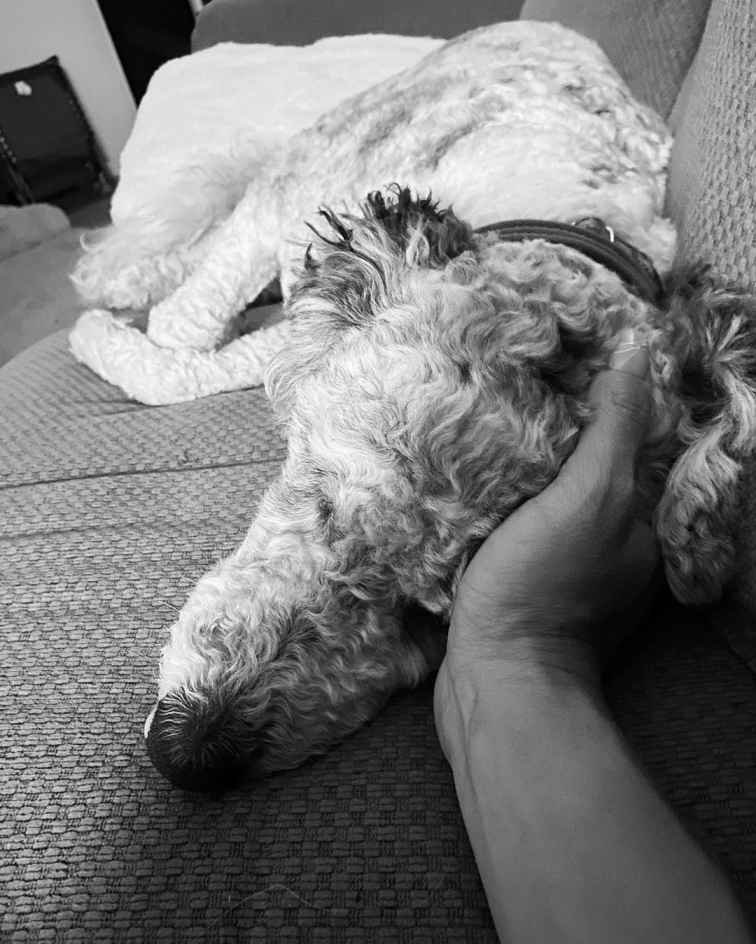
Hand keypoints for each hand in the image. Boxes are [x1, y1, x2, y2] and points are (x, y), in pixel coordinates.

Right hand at [441, 338, 659, 692]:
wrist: (496, 680)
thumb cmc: (544, 586)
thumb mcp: (587, 497)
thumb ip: (614, 428)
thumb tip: (638, 351)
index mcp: (640, 524)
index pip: (629, 444)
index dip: (602, 401)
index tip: (562, 366)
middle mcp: (615, 549)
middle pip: (589, 470)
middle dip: (561, 433)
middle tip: (518, 389)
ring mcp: (571, 574)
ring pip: (552, 501)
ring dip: (528, 470)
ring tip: (491, 425)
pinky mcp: (529, 589)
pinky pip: (524, 530)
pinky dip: (508, 505)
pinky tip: (478, 483)